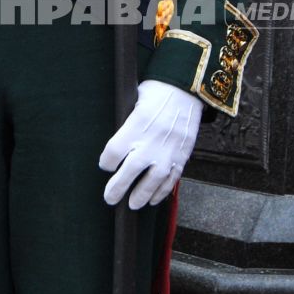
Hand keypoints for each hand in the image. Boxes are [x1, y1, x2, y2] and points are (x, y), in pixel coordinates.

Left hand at [99, 79, 203, 209]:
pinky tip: (153, 199)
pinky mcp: (181, 155)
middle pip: (129, 171)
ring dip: (140, 195)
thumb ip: (126, 124)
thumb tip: (118, 143)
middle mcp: (150, 141)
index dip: (106, 163)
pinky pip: (171, 179)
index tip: (106, 165)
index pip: (112, 153)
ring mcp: (168, 151)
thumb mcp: (134, 101)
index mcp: (135, 125)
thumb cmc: (158, 92)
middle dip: (117, 188)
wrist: (187, 88)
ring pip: (151, 181)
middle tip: (110, 198)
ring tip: (132, 205)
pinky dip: (161, 192)